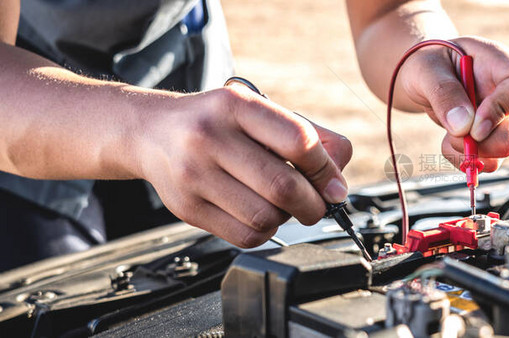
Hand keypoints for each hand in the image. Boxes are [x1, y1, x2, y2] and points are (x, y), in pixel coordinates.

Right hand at [133, 85, 351, 247]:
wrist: (152, 132)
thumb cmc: (219, 123)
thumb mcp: (260, 111)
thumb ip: (309, 135)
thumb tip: (339, 177)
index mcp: (236, 105)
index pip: (299, 140)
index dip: (325, 169)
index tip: (334, 185)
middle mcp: (210, 136)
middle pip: (283, 186)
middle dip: (314, 204)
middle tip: (318, 205)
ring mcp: (194, 174)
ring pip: (266, 216)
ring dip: (288, 218)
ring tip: (284, 205)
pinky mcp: (186, 207)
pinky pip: (245, 235)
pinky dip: (265, 231)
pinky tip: (260, 214)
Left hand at [398, 36, 508, 170]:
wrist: (428, 78)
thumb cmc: (430, 65)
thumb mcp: (426, 69)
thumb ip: (443, 92)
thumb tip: (463, 128)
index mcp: (501, 65)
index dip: (502, 109)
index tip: (472, 122)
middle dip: (474, 144)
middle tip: (452, 130)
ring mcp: (505, 120)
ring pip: (499, 154)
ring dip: (467, 152)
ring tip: (449, 131)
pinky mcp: (494, 139)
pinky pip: (486, 163)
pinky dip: (462, 159)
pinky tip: (450, 139)